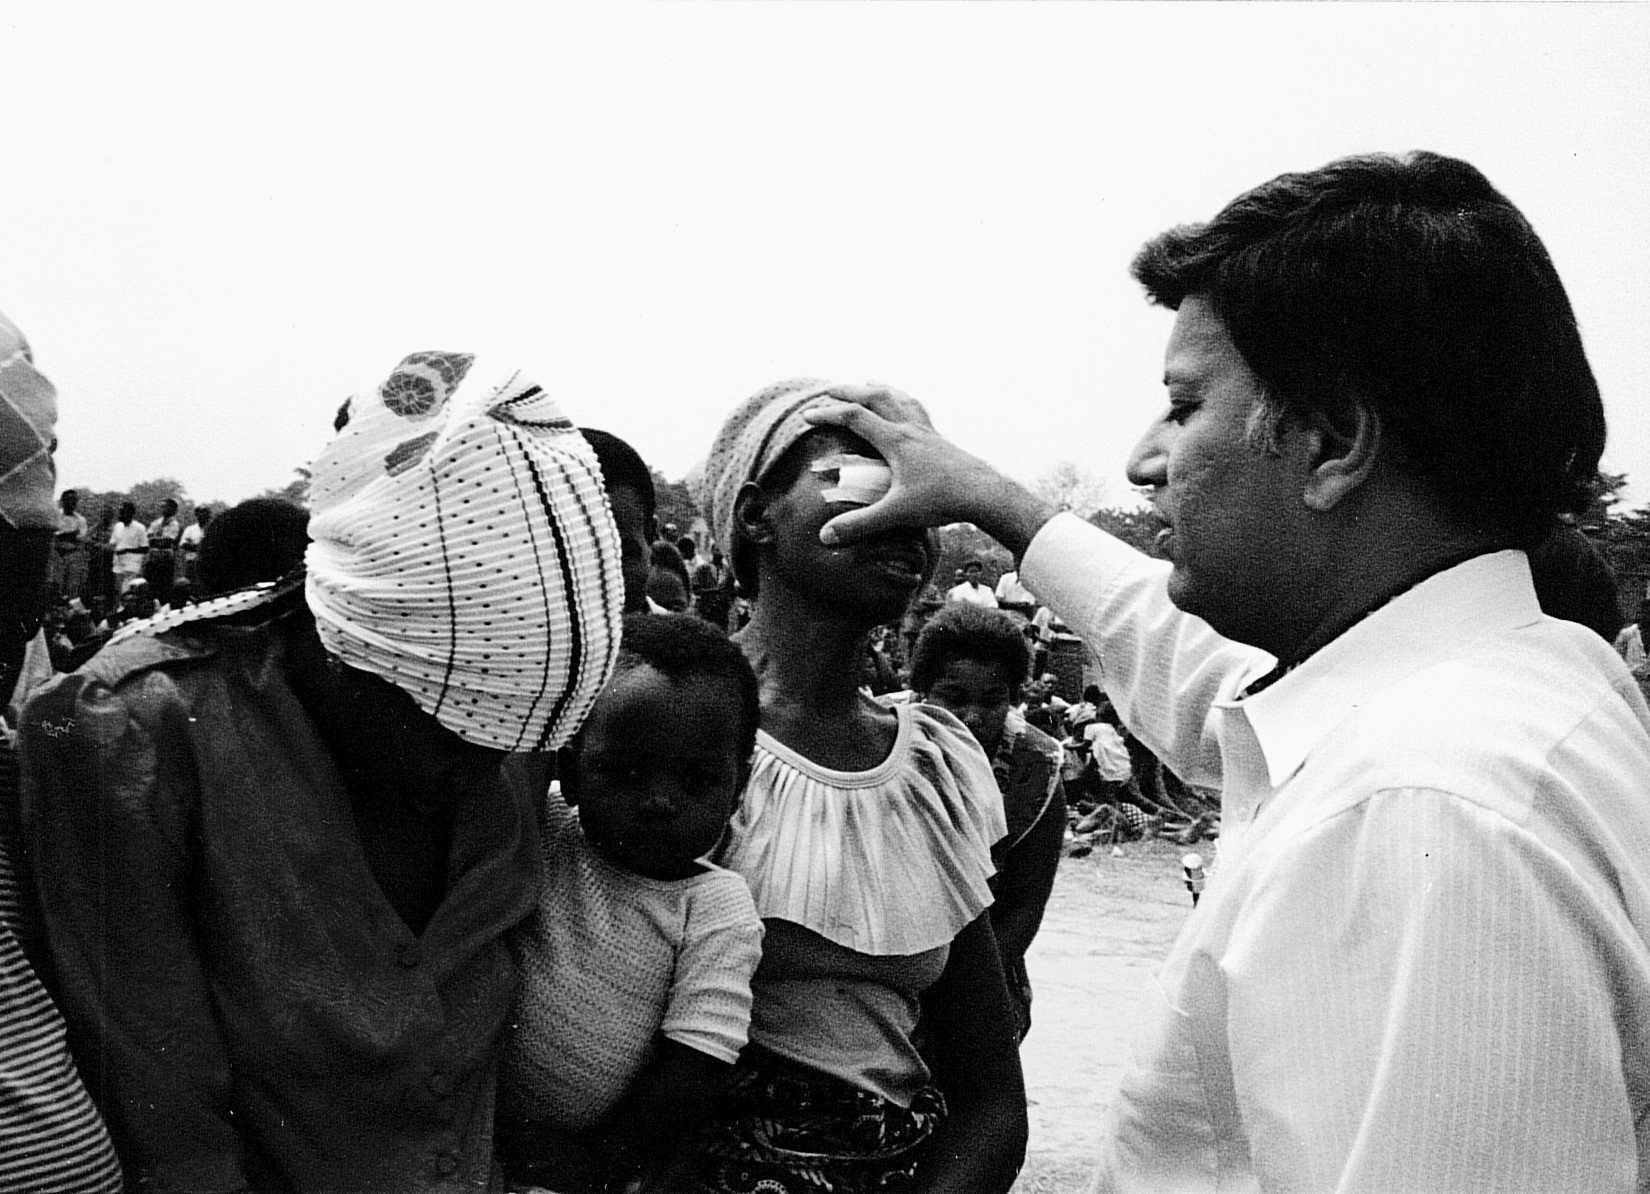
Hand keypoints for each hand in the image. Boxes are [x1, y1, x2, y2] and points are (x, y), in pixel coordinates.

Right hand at [804, 383, 1056, 557]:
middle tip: (830, 389)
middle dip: (850, 391)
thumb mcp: (896, 514)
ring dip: (880, 389)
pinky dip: (905, 402)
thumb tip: (825, 536)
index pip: (855, 417)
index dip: (829, 414)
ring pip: (900, 398)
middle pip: (876, 397)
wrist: (985, 494)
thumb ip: (860, 524)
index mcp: (896, 440)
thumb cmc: (942, 500)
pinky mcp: (941, 440)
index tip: (808, 415)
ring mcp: (928, 432)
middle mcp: (911, 428)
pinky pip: (918, 410)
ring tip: (868, 383)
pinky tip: (907, 409)